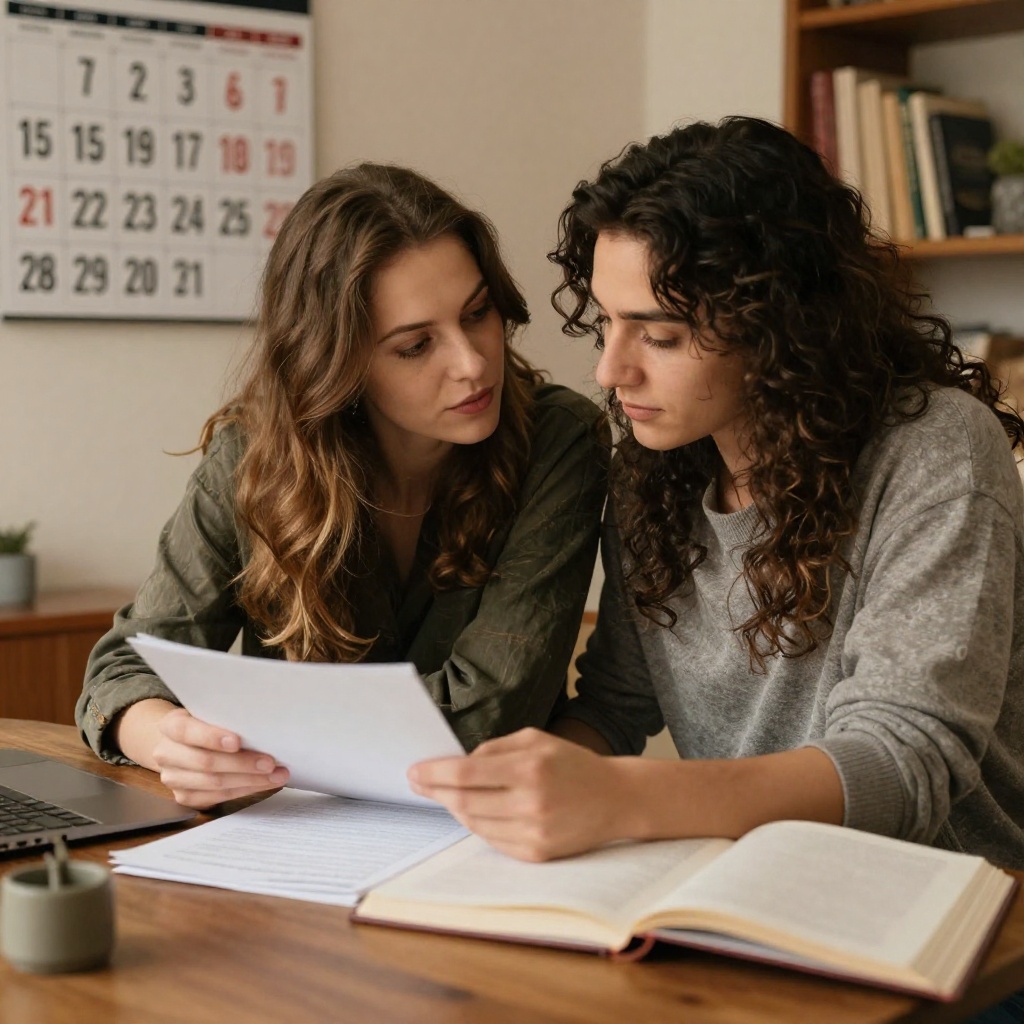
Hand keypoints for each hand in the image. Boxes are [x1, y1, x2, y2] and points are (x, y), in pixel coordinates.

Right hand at [118, 701, 288, 808]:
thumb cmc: (205, 723)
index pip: (187, 732)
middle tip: (270, 762)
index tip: (237, 741)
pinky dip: (245, 790)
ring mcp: (174, 778)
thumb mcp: (208, 712)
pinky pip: (218, 797)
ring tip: (277, 775)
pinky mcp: (185, 797)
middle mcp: (167, 754)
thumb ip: (225, 716)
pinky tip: (263, 783)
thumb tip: (263, 721)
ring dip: (250, 780)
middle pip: (206, 763)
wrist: (182, 743)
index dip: (212, 738)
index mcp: (170, 726)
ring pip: (215, 783)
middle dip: (242, 764)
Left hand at [408, 728, 630, 861]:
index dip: (434, 773)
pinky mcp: (536, 854)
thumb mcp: (536, 740)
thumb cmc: (572, 763)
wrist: (616, 799)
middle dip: (436, 791)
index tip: (413, 771)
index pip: (465, 773)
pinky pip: (491, 841)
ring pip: (473, 824)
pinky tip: (474, 811)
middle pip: (463, 802)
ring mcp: (533, 833)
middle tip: (419, 782)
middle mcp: (530, 803)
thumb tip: (457, 762)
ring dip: (454, 808)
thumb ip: (494, 749)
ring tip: (447, 794)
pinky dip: (477, 825)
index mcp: (529, 768)